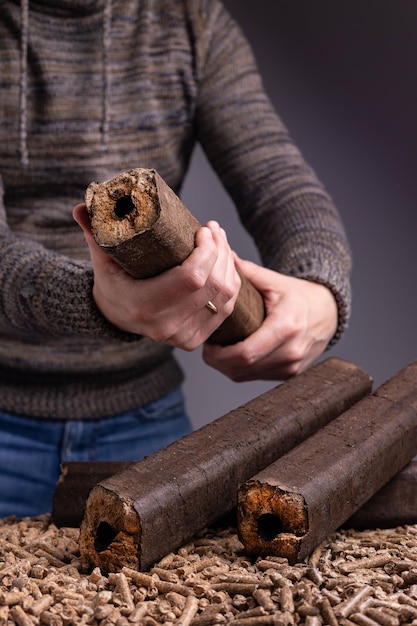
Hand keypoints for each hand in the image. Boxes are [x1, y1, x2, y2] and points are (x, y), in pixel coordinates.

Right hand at [73, 204, 240, 349]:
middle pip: (214, 285)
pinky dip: (232, 283)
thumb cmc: (111, 282)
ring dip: (228, 264)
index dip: (207, 250)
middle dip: (220, 250)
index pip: (192, 278)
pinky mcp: (195, 339)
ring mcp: (183, 335)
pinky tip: (225, 263)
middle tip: (214, 229)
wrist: (116, 318)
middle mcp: (166, 325)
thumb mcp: (101, 259)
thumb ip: (94, 232)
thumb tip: (81, 207)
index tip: (203, 228)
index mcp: (144, 306)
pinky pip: (226, 309)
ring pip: (225, 296)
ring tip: (220, 240)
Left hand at [202, 256, 337, 380]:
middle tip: (207, 347)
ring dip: (226, 367)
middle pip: (242, 368)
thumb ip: (249, 272)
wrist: (328, 313)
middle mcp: (291, 352)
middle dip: (218, 361)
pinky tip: (233, 356)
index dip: (220, 353)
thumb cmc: (299, 296)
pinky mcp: (289, 374)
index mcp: (287, 327)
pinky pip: (256, 378)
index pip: (245, 353)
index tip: (208, 342)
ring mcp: (291, 367)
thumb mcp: (276, 281)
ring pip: (246, 376)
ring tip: (217, 350)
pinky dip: (240, 369)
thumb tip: (224, 256)